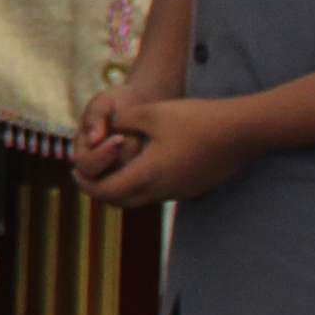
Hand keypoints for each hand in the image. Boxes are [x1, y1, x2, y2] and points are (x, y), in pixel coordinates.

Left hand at [72, 91, 250, 209]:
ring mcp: (180, 192)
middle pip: (121, 201)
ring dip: (122, 189)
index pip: (106, 191)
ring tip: (110, 171)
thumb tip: (107, 124)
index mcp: (147, 174)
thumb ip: (123, 121)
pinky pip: (159, 193)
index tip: (73, 172)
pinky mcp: (193, 188)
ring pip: (141, 199)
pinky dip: (143, 185)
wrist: (241, 131)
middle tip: (86, 177)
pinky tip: (141, 167)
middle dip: (100, 191)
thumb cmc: (195, 119)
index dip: (86, 184)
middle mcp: (162, 190)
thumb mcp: (151, 113)